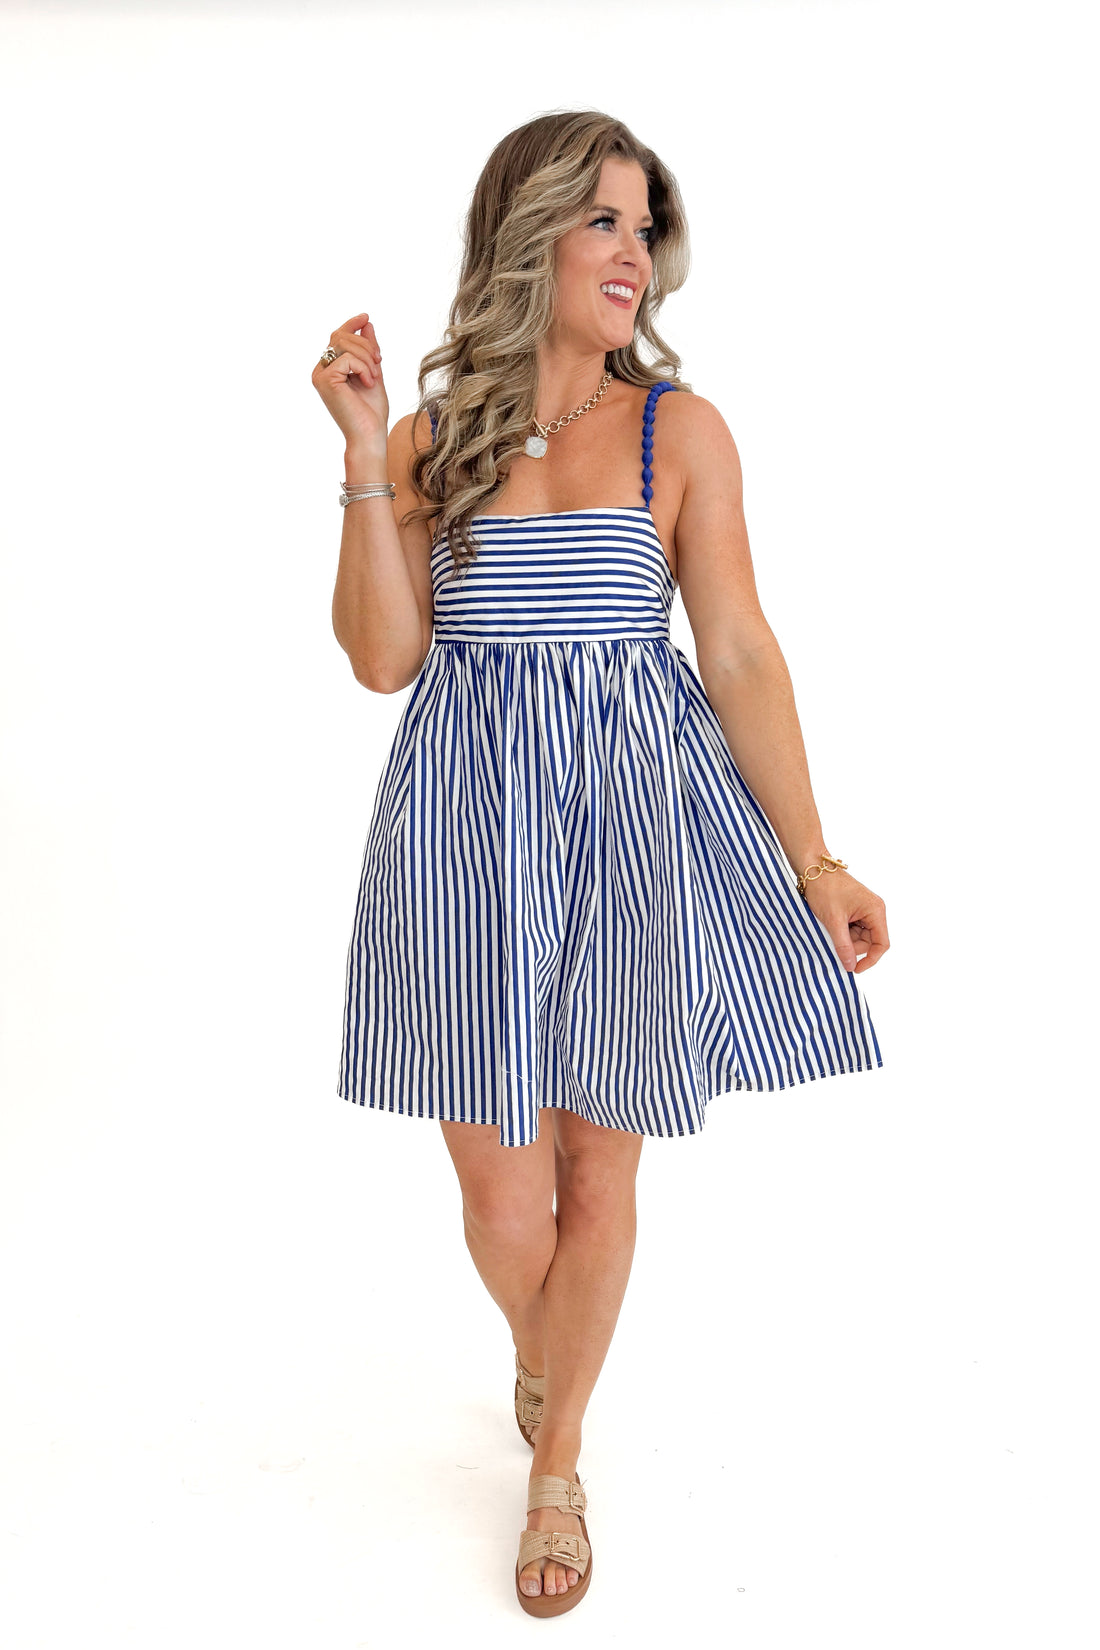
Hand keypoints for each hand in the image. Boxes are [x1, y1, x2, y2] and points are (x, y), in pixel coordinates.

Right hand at [311, 311, 388, 446]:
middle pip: (341, 336)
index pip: (337, 337)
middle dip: (366, 345)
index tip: (366, 317)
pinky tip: (368, 383)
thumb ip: (368, 350)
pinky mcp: (324, 380)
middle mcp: (321, 371)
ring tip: (375, 377)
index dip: (351, 325)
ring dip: (367, 358)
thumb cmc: (371, 412)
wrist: (369, 435)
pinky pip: (347, 359)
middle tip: (380, 362)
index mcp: (330, 369)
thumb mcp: (373, 373)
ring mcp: (320, 375)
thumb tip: (366, 323)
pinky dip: (363, 368)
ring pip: (344, 344)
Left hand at [802, 870, 888, 973]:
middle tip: (832, 941)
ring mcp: (864, 911)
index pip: (881, 944)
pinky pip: (851, 930)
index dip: (870, 959)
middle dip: (851, 947)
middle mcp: (873, 911)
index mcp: (875, 911)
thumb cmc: (825, 889)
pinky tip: (829, 926)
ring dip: (844, 939)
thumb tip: (851, 966)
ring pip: (858, 937)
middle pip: (869, 942)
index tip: (854, 969)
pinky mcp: (854, 911)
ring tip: (829, 928)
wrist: (812, 868)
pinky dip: (840, 933)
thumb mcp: (833, 921)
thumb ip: (843, 946)